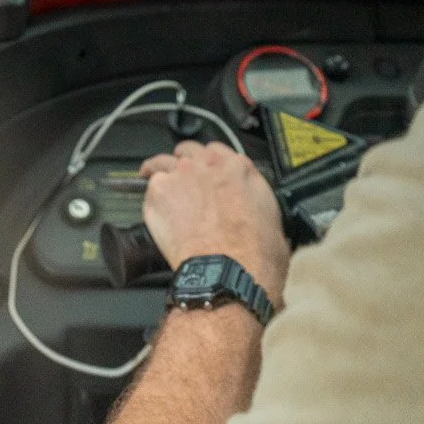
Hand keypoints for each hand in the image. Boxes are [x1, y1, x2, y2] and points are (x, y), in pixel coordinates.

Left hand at [139, 141, 289, 307]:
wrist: (229, 271)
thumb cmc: (253, 256)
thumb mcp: (274, 223)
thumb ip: (258, 205)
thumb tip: (256, 215)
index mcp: (240, 169)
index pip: (219, 152)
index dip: (212, 166)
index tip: (209, 177)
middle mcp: (210, 165)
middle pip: (191, 152)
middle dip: (187, 164)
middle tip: (186, 183)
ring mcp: (183, 174)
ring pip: (166, 162)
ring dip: (163, 171)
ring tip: (159, 183)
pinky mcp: (161, 190)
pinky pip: (149, 184)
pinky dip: (150, 194)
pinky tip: (151, 202)